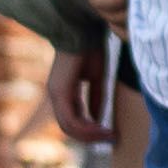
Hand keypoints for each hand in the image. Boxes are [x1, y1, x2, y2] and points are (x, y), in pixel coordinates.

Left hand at [42, 37, 112, 151]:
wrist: (82, 28)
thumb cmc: (89, 47)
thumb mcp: (96, 77)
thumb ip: (96, 98)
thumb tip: (98, 119)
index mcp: (63, 92)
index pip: (73, 120)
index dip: (90, 130)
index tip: (110, 133)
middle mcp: (56, 96)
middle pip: (69, 128)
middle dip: (90, 137)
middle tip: (111, 139)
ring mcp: (56, 95)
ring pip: (69, 127)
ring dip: (90, 135)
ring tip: (109, 136)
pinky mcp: (60, 92)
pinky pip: (71, 120)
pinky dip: (86, 128)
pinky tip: (102, 128)